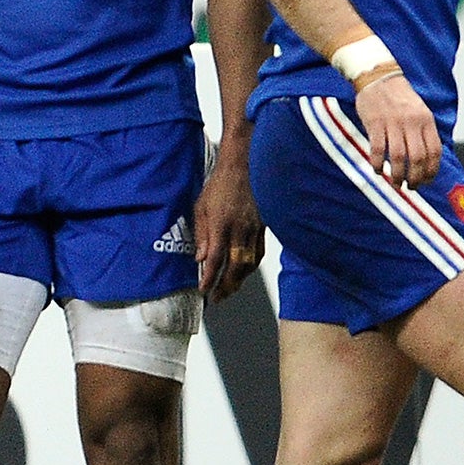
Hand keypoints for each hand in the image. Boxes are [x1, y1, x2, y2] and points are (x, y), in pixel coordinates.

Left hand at [192, 149, 263, 300]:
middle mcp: (239, 230)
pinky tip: (244, 272)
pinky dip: (251, 266)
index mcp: (221, 225)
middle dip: (226, 286)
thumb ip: (201, 234)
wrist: (245, 166)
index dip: (209, 278)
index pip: (214, 259)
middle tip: (217, 297)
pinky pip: (259, 252)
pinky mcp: (264, 227)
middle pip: (235, 267)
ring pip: (249, 263)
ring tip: (229, 289)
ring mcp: (254, 229)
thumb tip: (200, 258)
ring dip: (239, 280)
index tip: (204, 290)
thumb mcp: (201, 207)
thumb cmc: (220, 185)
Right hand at [354, 70, 440, 186]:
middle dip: (415, 177)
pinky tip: (377, 170)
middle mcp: (412, 123)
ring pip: (398, 157)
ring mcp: (393, 123)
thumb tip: (425, 159)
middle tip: (410, 186)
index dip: (432, 170)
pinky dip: (378, 163)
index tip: (427, 181)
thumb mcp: (419, 112)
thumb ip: (423, 132)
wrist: (378, 78)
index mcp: (426, 121)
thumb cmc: (399, 97)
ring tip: (395, 183)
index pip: (434, 151)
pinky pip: (378, 149)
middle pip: (417, 158)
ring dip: (397, 174)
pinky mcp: (375, 124)